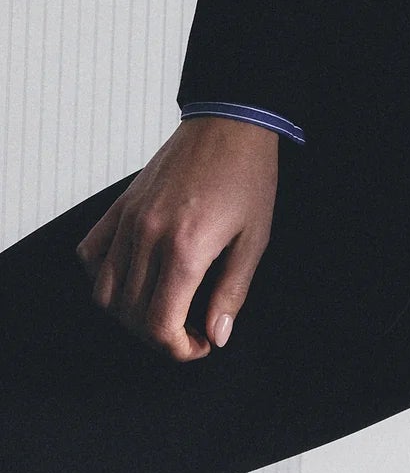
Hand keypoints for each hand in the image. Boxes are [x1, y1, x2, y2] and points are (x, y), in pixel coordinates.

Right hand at [75, 116, 278, 361]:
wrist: (231, 123)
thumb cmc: (248, 175)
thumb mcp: (255, 238)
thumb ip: (232, 292)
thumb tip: (216, 335)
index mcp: (185, 248)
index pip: (160, 326)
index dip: (178, 349)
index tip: (199, 344)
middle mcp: (148, 236)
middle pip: (132, 316)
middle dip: (160, 336)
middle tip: (189, 328)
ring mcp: (129, 220)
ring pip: (105, 292)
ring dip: (130, 314)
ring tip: (163, 306)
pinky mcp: (120, 206)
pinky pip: (90, 254)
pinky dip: (102, 275)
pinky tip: (133, 275)